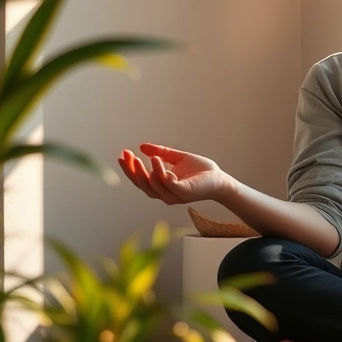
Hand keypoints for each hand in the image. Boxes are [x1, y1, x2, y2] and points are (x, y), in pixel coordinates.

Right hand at [117, 143, 232, 204]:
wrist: (219, 179)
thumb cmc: (200, 171)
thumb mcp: (177, 158)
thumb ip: (161, 153)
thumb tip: (142, 146)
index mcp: (161, 186)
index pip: (141, 180)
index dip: (130, 169)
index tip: (123, 154)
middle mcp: (165, 193)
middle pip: (143, 185)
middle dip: (133, 171)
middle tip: (128, 156)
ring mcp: (175, 194)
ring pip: (154, 186)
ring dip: (146, 172)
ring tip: (141, 158)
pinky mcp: (186, 192)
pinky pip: (170, 184)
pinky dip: (162, 174)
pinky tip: (157, 161)